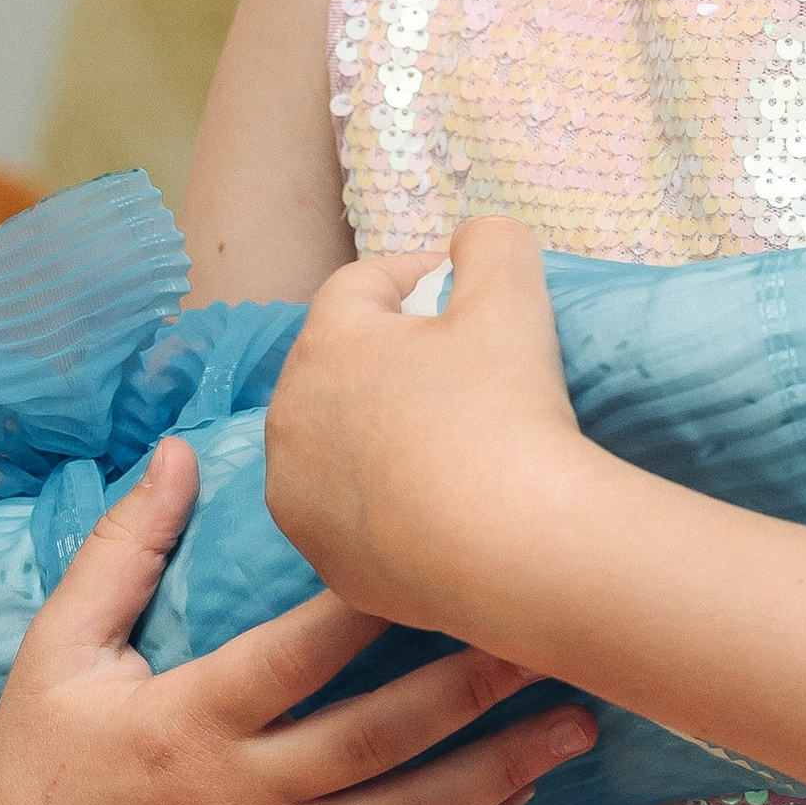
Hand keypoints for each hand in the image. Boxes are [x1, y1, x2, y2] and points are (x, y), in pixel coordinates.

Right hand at [0, 435, 595, 804]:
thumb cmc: (39, 761)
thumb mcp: (57, 648)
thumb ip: (124, 548)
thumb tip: (180, 447)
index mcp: (184, 722)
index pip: (297, 656)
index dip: (376, 608)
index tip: (451, 556)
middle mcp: (237, 800)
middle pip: (376, 740)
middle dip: (474, 686)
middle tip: (553, 633)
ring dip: (499, 773)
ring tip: (577, 722)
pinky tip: (516, 800)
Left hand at [267, 220, 594, 638]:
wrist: (516, 550)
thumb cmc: (507, 410)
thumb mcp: (513, 294)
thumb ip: (491, 241)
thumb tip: (474, 240)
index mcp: (324, 346)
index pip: (360, 285)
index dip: (418, 273)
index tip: (468, 287)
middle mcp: (289, 420)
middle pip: (340, 364)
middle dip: (393, 354)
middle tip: (463, 364)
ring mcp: (298, 500)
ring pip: (336, 441)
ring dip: (380, 427)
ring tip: (448, 436)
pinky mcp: (325, 563)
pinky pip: (350, 510)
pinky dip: (385, 496)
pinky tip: (438, 500)